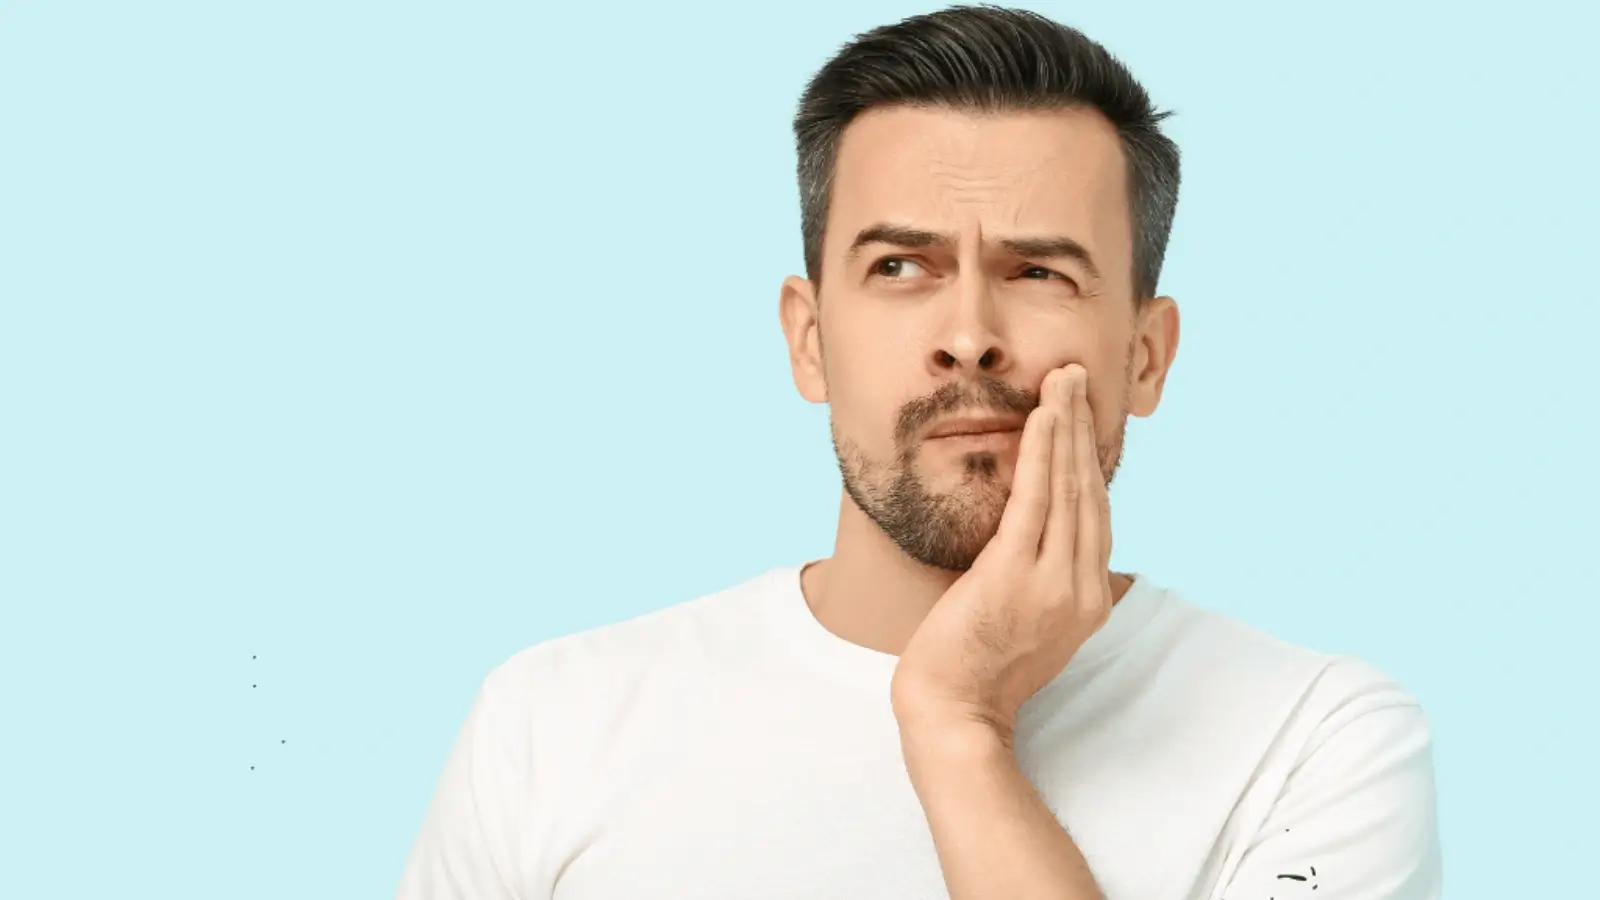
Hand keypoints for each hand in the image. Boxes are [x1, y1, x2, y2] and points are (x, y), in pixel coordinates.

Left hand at [891, 364, 1113, 743]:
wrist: (955, 713)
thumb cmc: (978, 672)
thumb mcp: (1030, 625)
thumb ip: (1044, 582)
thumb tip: (1037, 542)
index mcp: (1090, 599)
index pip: (1096, 513)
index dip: (1090, 459)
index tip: (1081, 415)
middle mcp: (1083, 588)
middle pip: (1090, 491)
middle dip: (1083, 428)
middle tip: (1076, 377)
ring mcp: (1054, 583)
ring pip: (1068, 487)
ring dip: (1065, 427)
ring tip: (1061, 381)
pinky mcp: (1015, 576)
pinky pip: (1034, 501)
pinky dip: (1040, 455)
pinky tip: (1039, 419)